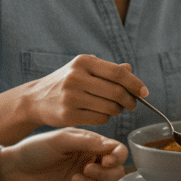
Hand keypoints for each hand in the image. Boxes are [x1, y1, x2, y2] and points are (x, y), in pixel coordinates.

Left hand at [0, 128, 128, 180]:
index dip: (118, 157)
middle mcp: (92, 163)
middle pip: (118, 172)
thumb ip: (86, 141)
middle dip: (106, 173)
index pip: (118, 151)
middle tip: (86, 169)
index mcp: (91, 146)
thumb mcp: (60, 139)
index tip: (106, 161)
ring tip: (75, 180)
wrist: (14, 171)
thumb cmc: (35, 150)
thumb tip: (110, 147)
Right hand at [20, 55, 146, 128]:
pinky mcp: (68, 115)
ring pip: (110, 108)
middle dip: (130, 101)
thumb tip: (130, 70)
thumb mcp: (84, 69)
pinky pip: (100, 119)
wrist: (35, 99)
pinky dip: (106, 118)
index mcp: (84, 62)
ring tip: (114, 109)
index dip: (135, 83)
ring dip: (118, 111)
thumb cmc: (67, 82)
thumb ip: (108, 69)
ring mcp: (71, 96)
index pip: (118, 73)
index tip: (144, 92)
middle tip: (132, 104)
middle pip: (117, 92)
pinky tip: (100, 113)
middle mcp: (76, 77)